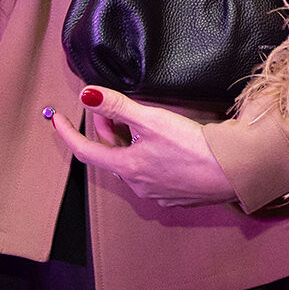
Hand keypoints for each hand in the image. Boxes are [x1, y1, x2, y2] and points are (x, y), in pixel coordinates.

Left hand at [45, 86, 238, 206]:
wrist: (233, 172)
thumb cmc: (193, 146)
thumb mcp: (151, 119)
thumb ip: (117, 106)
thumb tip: (87, 94)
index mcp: (127, 167)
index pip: (85, 151)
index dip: (67, 133)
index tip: (55, 119)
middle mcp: (138, 185)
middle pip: (111, 154)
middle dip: (106, 130)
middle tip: (110, 108)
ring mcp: (157, 193)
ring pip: (132, 164)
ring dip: (128, 143)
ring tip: (140, 123)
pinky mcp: (176, 195)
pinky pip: (151, 173)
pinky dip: (148, 156)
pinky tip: (164, 145)